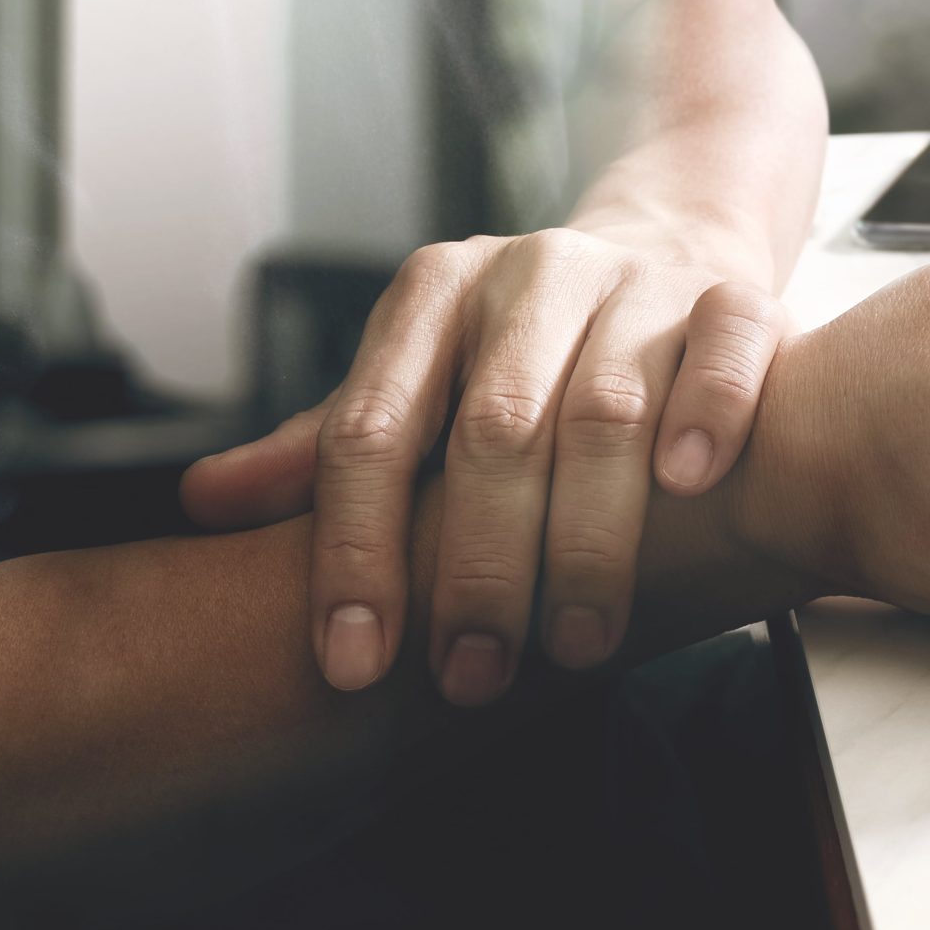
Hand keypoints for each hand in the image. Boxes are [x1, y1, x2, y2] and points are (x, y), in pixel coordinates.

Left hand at [180, 227, 784, 702]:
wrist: (669, 253)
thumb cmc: (526, 349)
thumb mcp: (420, 380)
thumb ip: (326, 446)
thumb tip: (204, 503)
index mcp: (434, 293)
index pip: (372, 429)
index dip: (357, 552)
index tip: (355, 663)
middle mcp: (529, 274)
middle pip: (492, 431)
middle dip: (477, 569)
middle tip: (471, 677)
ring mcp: (633, 281)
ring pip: (607, 407)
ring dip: (589, 538)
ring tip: (575, 644)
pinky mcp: (725, 294)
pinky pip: (724, 346)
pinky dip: (707, 413)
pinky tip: (685, 487)